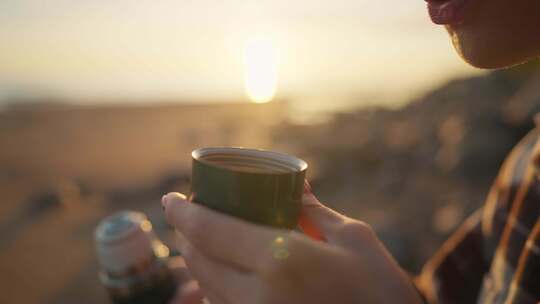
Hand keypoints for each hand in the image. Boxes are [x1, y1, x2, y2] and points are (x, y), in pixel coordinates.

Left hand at [162, 182, 422, 303]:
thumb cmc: (382, 289)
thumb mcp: (354, 238)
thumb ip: (314, 210)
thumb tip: (295, 184)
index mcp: (280, 260)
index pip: (211, 230)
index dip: (182, 213)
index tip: (169, 199)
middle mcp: (257, 296)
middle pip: (198, 260)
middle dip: (185, 234)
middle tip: (189, 214)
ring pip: (205, 287)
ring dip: (195, 260)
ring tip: (201, 238)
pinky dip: (212, 286)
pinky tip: (222, 272)